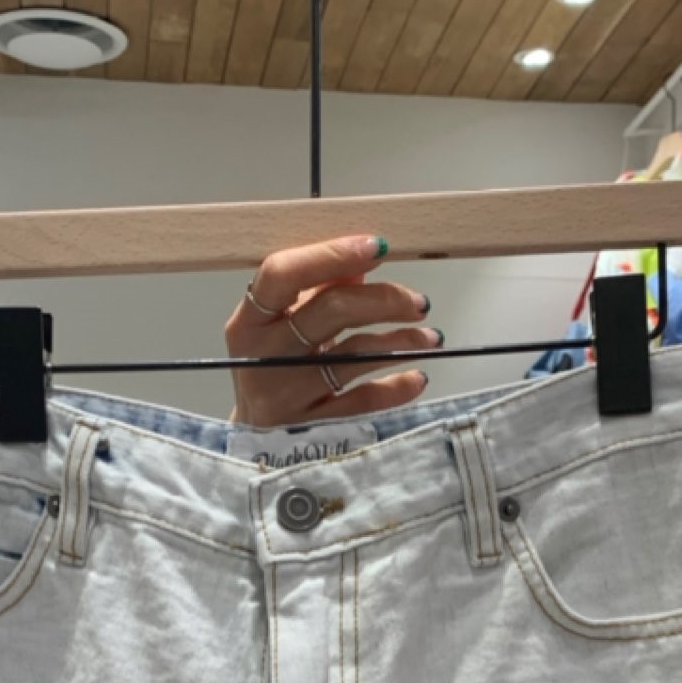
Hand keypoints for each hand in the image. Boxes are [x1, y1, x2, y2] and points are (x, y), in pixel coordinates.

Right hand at [227, 234, 440, 427]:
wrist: (252, 436)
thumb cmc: (271, 365)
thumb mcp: (279, 325)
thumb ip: (317, 289)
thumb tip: (364, 261)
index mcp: (250, 319)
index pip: (284, 274)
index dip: (331, 255)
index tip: (378, 246)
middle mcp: (264, 355)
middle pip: (330, 312)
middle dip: (383, 300)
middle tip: (418, 302)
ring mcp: (286, 394)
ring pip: (353, 357)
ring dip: (400, 342)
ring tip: (431, 337)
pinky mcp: (310, 426)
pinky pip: (362, 403)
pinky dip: (394, 388)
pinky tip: (416, 376)